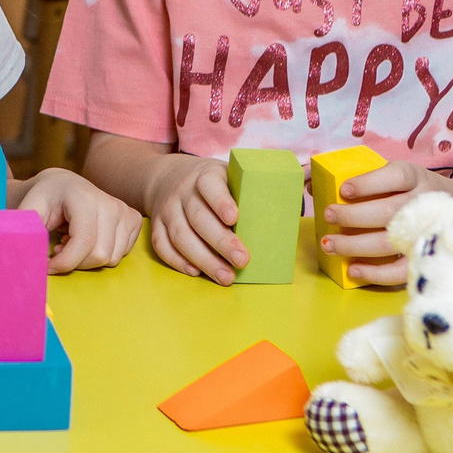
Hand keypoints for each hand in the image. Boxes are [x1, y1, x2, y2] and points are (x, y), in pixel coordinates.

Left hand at [16, 167, 139, 271]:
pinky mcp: (133, 220)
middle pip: (99, 256)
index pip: (83, 243)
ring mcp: (125, 211)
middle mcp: (110, 203)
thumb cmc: (43, 199)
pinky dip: (101, 254)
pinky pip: (121, 255)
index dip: (63, 262)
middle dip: (75, 262)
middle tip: (58, 248)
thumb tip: (25, 257)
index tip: (46, 264)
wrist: (62, 185)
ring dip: (87, 259)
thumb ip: (26, 232)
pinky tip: (87, 240)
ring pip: (111, 259)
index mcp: (84, 198)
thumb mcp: (28, 210)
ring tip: (71, 241)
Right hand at [144, 155, 248, 284]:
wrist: (168, 177)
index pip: (210, 186)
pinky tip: (196, 272)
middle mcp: (182, 192)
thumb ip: (255, 188)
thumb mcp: (230, 174)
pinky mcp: (156, 225)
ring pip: (180, 236)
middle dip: (221, 242)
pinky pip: (161, 245)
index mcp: (205, 176)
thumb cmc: (214, 183)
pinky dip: (177, 261)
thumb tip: (296, 202)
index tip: (234, 218)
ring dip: (203, 259)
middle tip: (242, 261)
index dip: (221, 202)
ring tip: (225, 277)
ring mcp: (167, 209)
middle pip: (198, 218)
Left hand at [321, 159, 440, 286]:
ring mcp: (427, 232)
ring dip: (355, 245)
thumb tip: (310, 185)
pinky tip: (353, 269)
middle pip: (388, 211)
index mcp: (413, 177)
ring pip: (390, 241)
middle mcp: (423, 202)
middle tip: (329, 215)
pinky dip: (375, 273)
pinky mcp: (426, 257)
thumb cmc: (408, 190)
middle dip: (353, 216)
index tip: (344, 189)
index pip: (395, 176)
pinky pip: (401, 270)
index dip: (369, 183)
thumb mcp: (391, 175)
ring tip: (329, 244)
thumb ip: (358, 180)